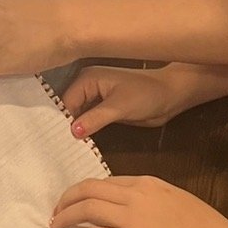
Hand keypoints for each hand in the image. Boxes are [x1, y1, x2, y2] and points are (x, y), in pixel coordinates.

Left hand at [50, 176, 227, 227]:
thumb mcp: (176, 201)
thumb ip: (151, 201)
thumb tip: (132, 211)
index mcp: (147, 183)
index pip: (107, 181)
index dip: (86, 190)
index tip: (76, 200)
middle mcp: (135, 195)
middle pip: (89, 190)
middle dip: (67, 199)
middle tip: (57, 210)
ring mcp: (131, 218)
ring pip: (87, 209)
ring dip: (66, 217)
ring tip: (56, 225)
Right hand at [63, 64, 200, 138]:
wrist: (172, 96)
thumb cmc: (148, 94)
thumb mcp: (120, 107)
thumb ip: (95, 118)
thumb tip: (71, 132)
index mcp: (87, 78)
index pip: (66, 102)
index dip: (61, 121)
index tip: (55, 141)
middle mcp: (87, 86)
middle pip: (68, 109)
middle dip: (65, 126)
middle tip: (57, 148)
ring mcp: (95, 97)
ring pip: (77, 116)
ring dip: (75, 130)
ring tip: (64, 149)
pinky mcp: (103, 109)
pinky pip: (88, 120)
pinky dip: (85, 131)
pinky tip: (78, 145)